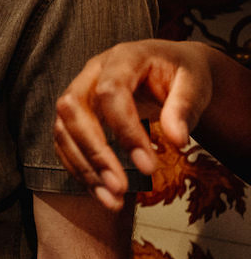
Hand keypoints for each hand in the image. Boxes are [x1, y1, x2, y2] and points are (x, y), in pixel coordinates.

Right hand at [53, 39, 212, 210]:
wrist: (169, 68)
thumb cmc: (182, 75)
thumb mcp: (195, 84)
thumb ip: (185, 107)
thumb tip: (177, 140)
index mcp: (122, 58)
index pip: (110, 92)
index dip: (126, 131)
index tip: (150, 168)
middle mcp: (91, 73)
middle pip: (73, 109)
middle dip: (93, 152)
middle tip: (120, 188)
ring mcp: (79, 93)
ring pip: (63, 129)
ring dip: (83, 167)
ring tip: (112, 200)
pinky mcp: (76, 115)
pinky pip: (65, 143)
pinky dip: (79, 170)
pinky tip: (102, 193)